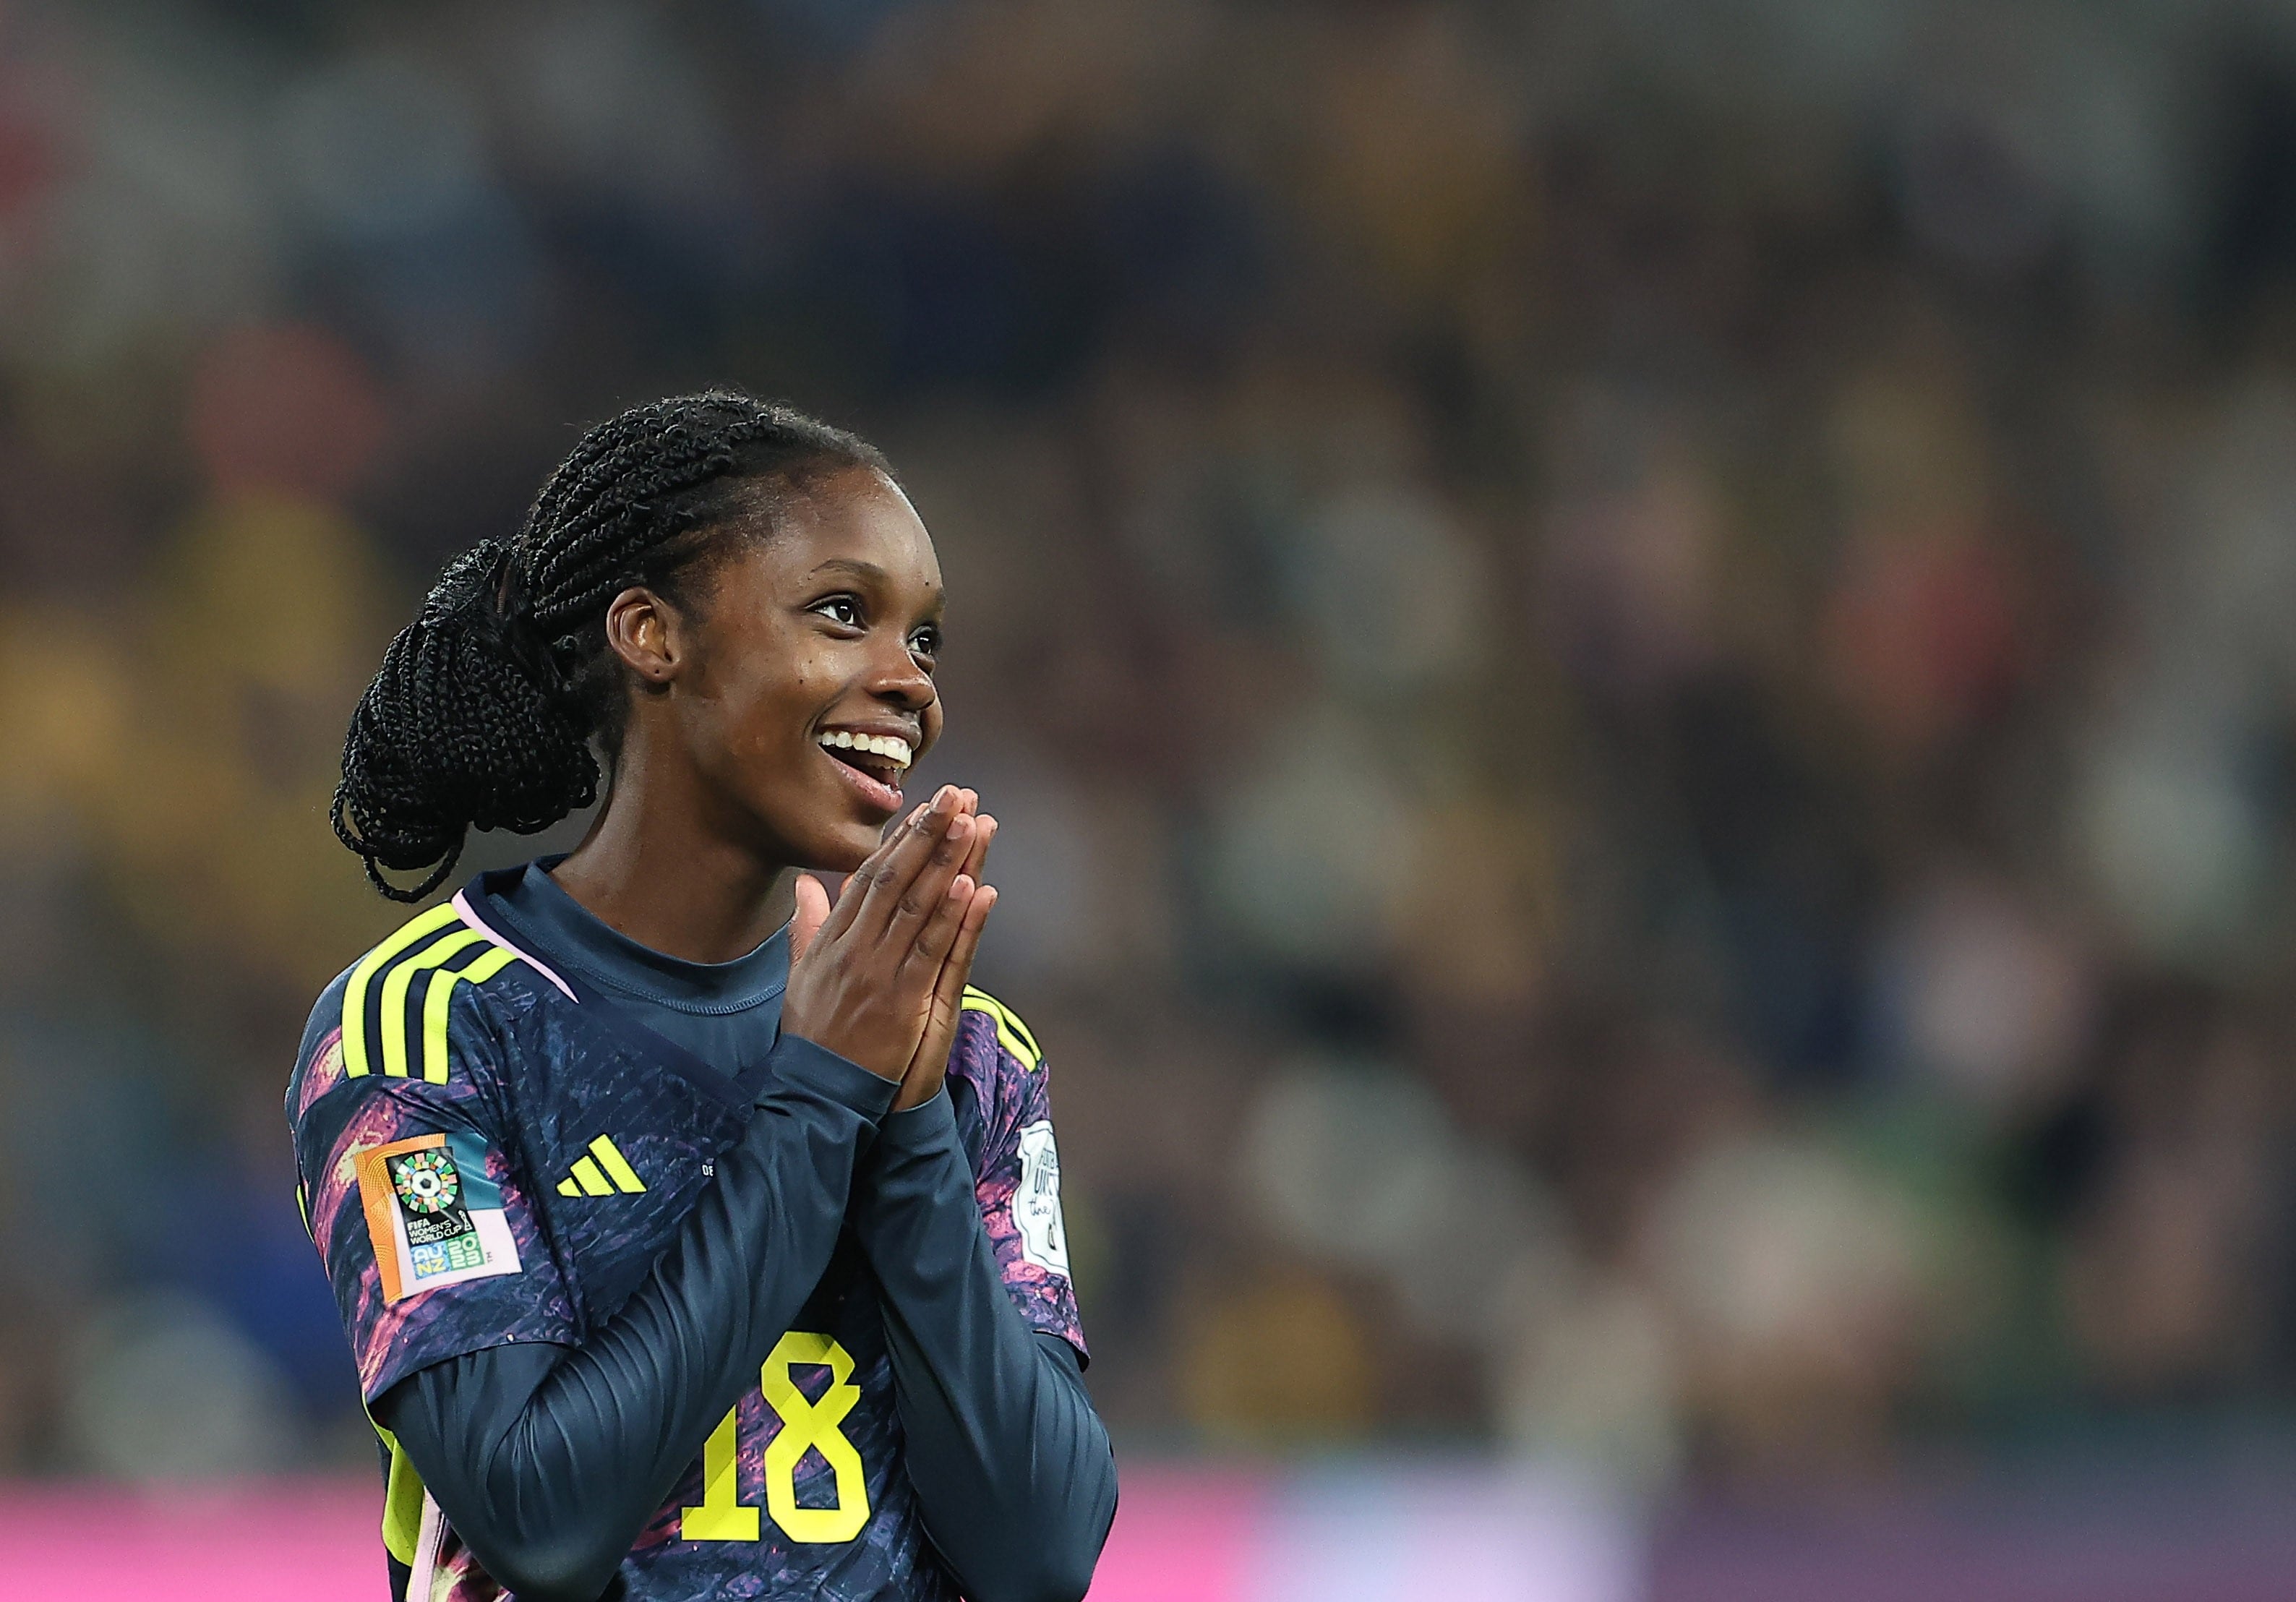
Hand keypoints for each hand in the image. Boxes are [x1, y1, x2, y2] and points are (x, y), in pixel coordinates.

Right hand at [781, 786, 992, 1082]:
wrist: (816, 1092)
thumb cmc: (813, 1037)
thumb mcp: (800, 976)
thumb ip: (807, 927)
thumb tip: (806, 886)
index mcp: (832, 939)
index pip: (869, 877)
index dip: (901, 841)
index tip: (926, 807)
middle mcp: (853, 948)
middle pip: (895, 879)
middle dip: (928, 834)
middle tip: (958, 796)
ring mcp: (878, 973)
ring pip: (917, 906)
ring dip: (947, 862)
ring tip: (970, 823)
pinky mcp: (902, 1001)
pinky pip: (931, 951)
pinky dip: (951, 918)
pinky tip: (970, 886)